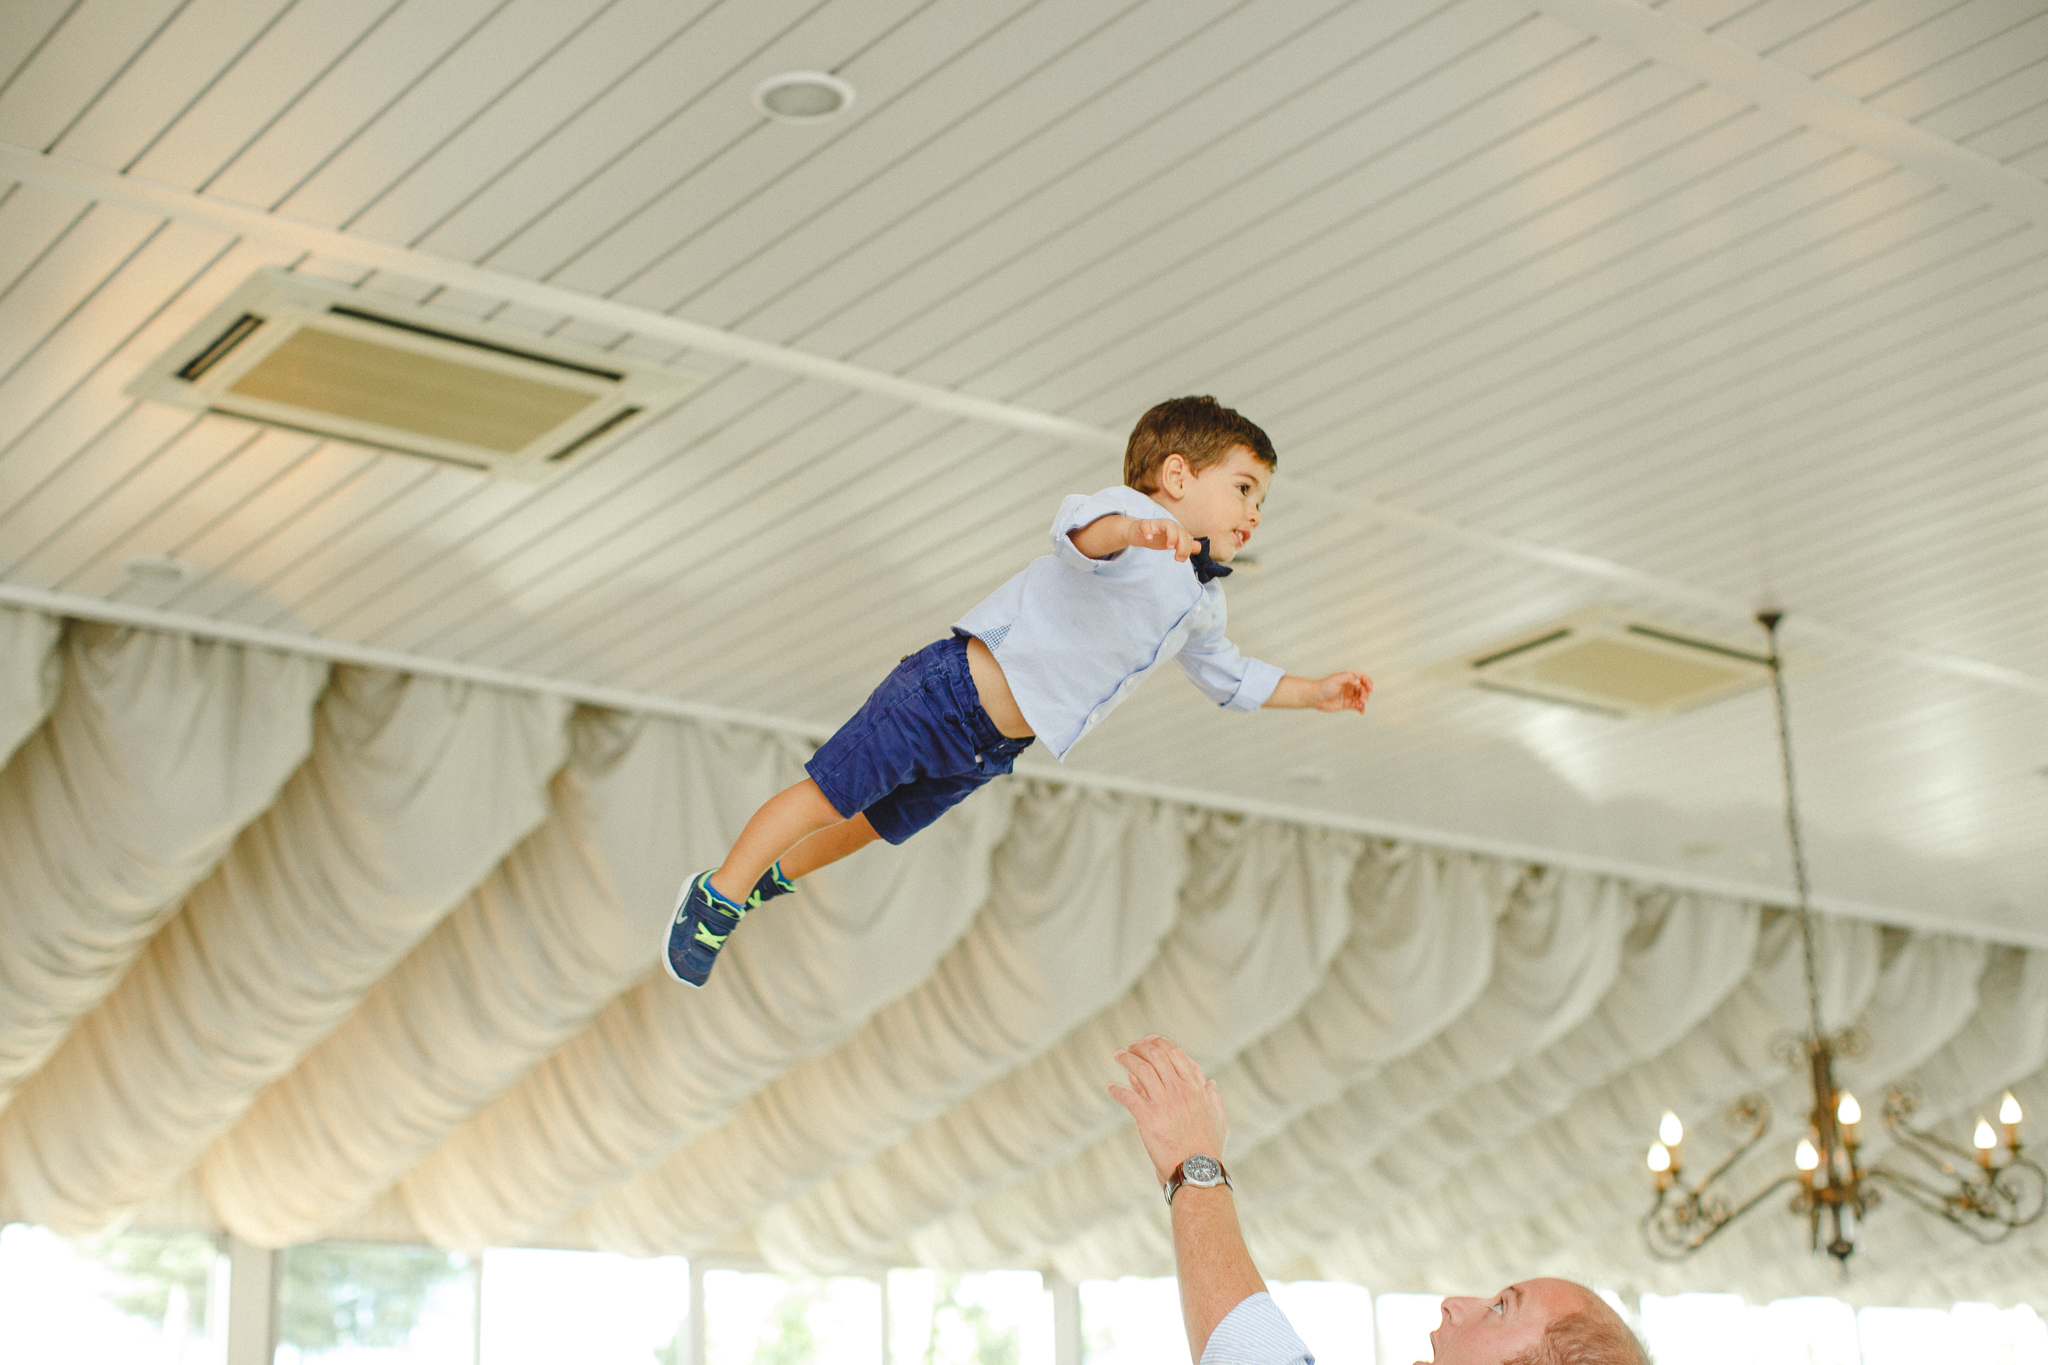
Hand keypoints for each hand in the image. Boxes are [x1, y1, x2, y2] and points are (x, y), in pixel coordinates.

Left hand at [1108, 1034, 1227, 1184]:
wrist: (1196, 1170)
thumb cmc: (1209, 1149)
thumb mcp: (1219, 1120)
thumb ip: (1214, 1099)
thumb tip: (1211, 1082)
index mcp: (1196, 1088)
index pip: (1176, 1054)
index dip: (1161, 1043)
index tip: (1149, 1040)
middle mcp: (1179, 1090)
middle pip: (1155, 1056)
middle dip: (1140, 1047)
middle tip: (1131, 1047)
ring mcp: (1163, 1102)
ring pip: (1140, 1070)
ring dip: (1126, 1059)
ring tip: (1118, 1056)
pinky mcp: (1147, 1117)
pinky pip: (1127, 1096)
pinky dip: (1116, 1089)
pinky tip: (1110, 1088)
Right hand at [1124, 517, 1199, 561]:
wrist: (1136, 532)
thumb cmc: (1156, 537)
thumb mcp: (1172, 543)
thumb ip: (1185, 545)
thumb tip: (1199, 547)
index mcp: (1176, 530)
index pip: (1187, 538)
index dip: (1187, 550)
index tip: (1181, 560)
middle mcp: (1168, 525)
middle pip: (1180, 532)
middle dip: (1182, 546)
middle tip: (1177, 559)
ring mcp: (1156, 524)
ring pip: (1168, 525)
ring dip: (1171, 536)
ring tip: (1169, 548)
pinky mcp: (1143, 525)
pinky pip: (1146, 525)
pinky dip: (1148, 531)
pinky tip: (1149, 539)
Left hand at [1310, 670, 1370, 713]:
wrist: (1316, 697)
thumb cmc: (1325, 685)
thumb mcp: (1337, 678)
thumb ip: (1349, 677)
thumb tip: (1359, 681)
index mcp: (1349, 677)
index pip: (1362, 677)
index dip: (1368, 681)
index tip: (1370, 688)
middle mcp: (1350, 685)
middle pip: (1363, 688)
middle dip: (1365, 694)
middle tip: (1362, 699)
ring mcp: (1349, 695)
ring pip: (1361, 697)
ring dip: (1363, 701)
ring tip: (1360, 704)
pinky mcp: (1347, 703)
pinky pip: (1357, 706)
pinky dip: (1361, 708)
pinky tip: (1361, 711)